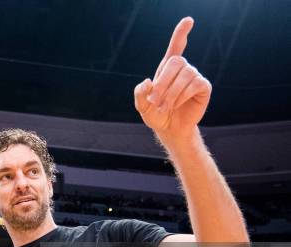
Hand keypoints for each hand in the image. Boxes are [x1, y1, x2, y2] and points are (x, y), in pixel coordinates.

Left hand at [134, 17, 211, 145]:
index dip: (181, 33)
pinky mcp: (203, 87)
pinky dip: (182, 95)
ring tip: (164, 106)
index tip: (189, 20)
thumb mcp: (142, 105)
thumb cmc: (156, 114)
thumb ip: (140, 93)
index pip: (176, 46)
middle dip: (163, 82)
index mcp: (167, 68)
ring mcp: (194, 76)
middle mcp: (183, 69)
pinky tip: (177, 104)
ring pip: (185, 75)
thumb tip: (148, 81)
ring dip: (171, 93)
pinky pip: (195, 84)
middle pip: (176, 62)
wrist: (169, 128)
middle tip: (154, 100)